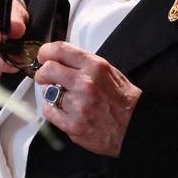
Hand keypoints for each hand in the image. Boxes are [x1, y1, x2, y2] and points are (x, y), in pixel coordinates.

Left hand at [34, 41, 140, 156]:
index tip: (43, 56)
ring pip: (47, 92)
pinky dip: (53, 110)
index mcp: (95, 66)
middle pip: (48, 70)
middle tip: (45, 76)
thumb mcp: (108, 70)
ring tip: (65, 97)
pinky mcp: (73, 125)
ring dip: (52, 93)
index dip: (46, 52)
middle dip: (43, 72)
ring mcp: (78, 105)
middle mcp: (85, 84)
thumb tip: (59, 58)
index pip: (60, 50)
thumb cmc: (122, 99)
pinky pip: (49, 111)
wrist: (134, 126)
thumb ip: (83, 63)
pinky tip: (65, 110)